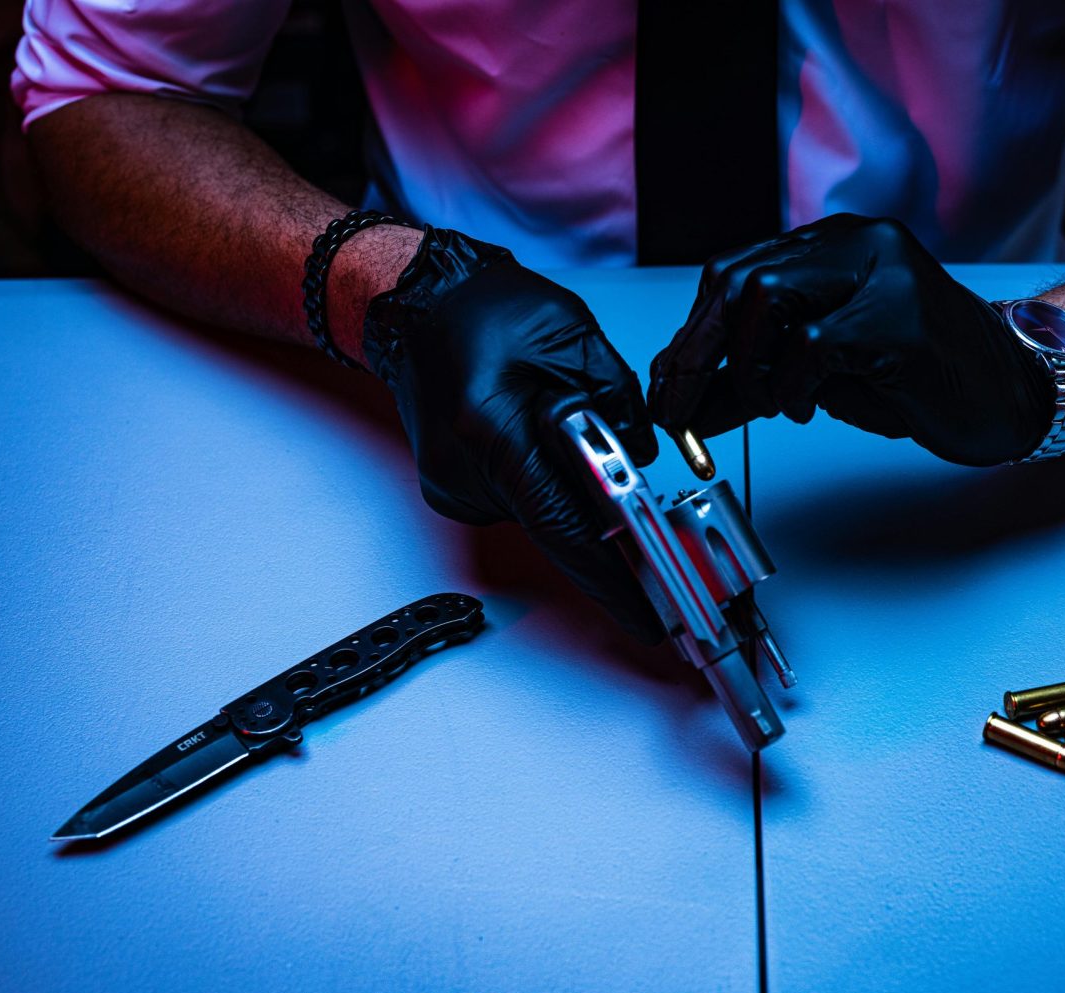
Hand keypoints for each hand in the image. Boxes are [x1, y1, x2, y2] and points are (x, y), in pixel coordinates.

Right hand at [362, 226, 662, 641]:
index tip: (647, 614)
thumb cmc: (483, 310)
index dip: (612, 577)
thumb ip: (616, 401)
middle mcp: (461, 471)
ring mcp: (451, 488)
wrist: (417, 305)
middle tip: (625, 484)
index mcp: (489, 430)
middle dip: (600, 510)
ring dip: (567, 487)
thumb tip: (640, 458)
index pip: (563, 527)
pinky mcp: (453, 492)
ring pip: (541, 513)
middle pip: (557, 523)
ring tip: (557, 427)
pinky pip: (519, 502)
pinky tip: (532, 439)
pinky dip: (541, 481)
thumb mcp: (572, 336)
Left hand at [647, 214, 1052, 465]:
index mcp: (836, 246)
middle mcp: (858, 243)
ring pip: (769, 298)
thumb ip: (755, 378)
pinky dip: (792, 385)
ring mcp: (884, 274)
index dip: (689, 331)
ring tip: (768, 404)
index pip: (734, 271)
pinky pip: (815, 344)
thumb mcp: (823, 376)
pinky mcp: (902, 319)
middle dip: (698, 351)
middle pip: (740, 279)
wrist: (1016, 391)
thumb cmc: (925, 376)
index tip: (668, 384)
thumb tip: (687, 401)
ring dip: (749, 367)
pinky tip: (805, 406)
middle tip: (682, 406)